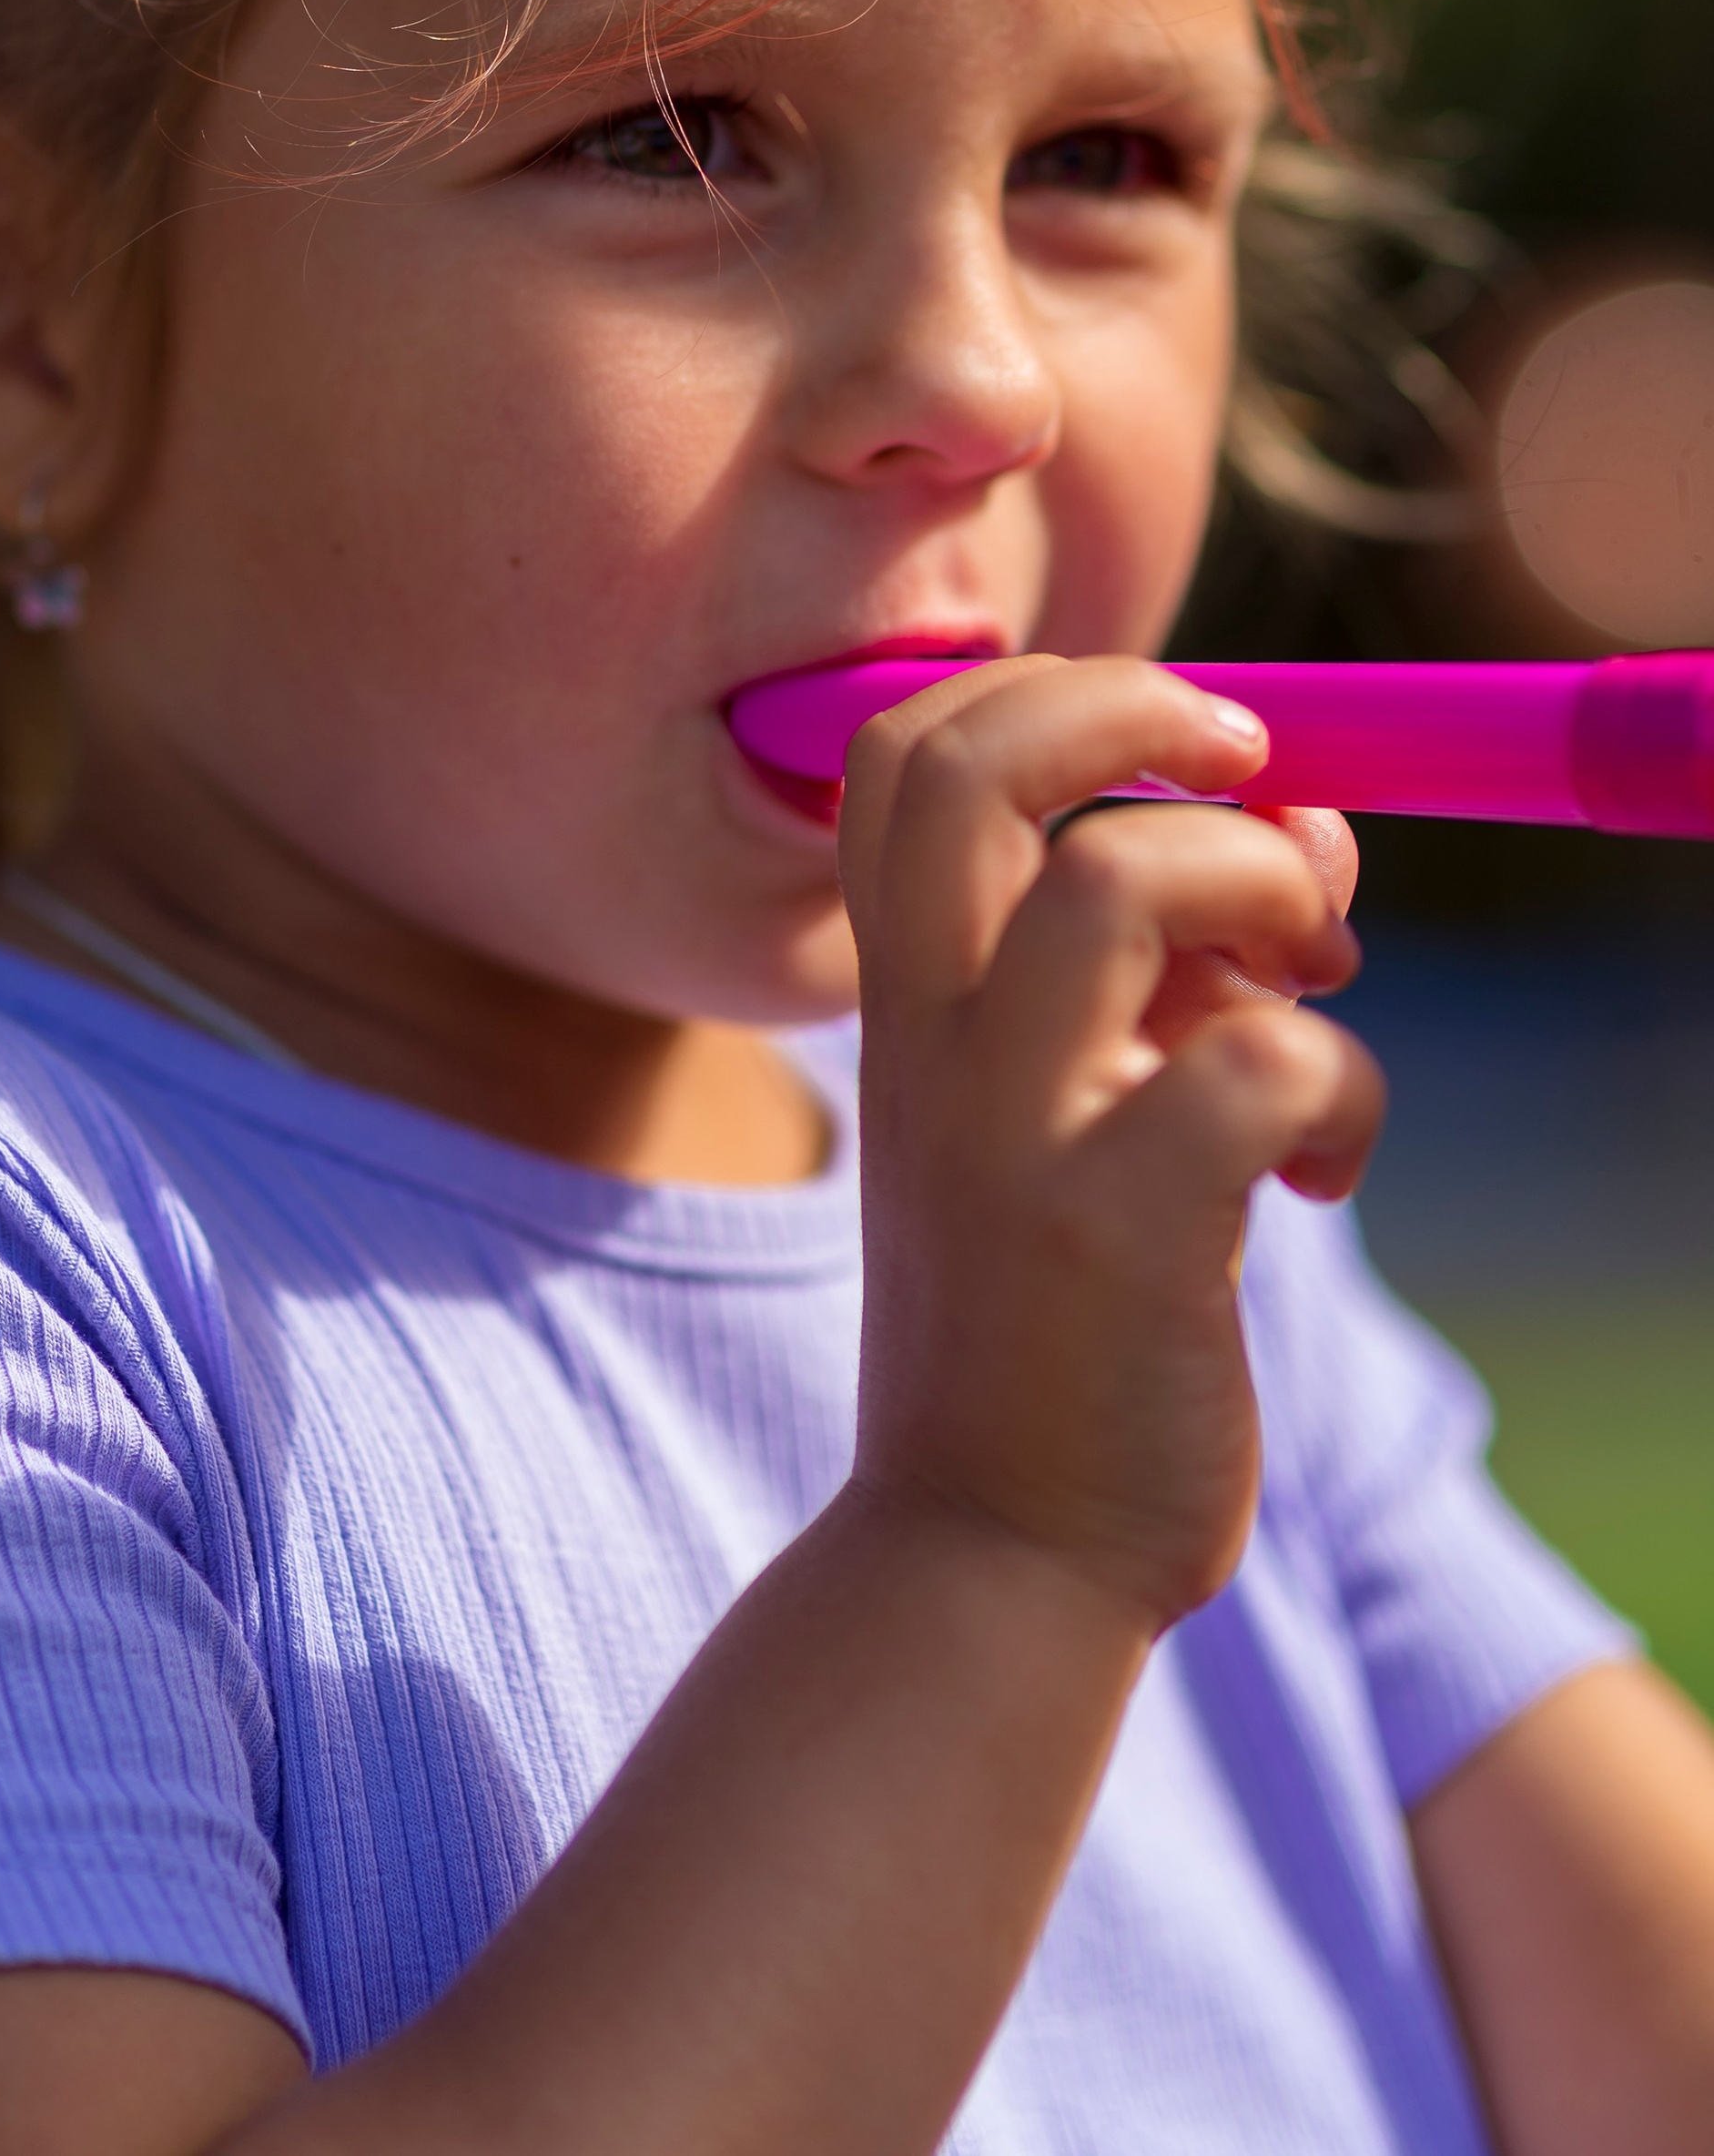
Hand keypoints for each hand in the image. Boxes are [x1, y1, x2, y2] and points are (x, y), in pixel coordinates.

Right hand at [840, 656, 1381, 1627]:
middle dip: (1134, 710)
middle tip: (1248, 769)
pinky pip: (1264, 1064)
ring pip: (1126, 884)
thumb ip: (1167, 965)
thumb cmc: (1049, 1314)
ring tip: (1313, 981)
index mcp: (910, 1000)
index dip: (1044, 691)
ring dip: (1266, 886)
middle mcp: (935, 1041)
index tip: (1173, 745)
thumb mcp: (1075, 1107)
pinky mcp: (1119, 1231)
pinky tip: (1325, 1166)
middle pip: (972, 770)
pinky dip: (1341, 1085)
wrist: (991, 1552)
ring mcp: (1015, 1131)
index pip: (903, 756)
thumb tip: (1311, 828)